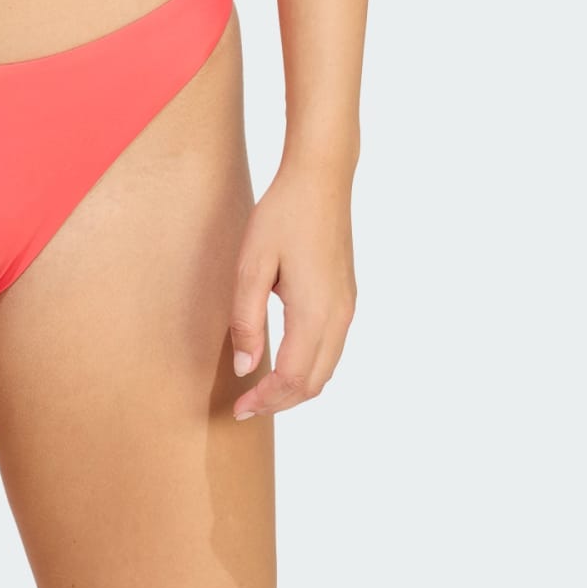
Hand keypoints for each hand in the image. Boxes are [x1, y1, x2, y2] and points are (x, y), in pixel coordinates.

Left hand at [225, 150, 357, 421]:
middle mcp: (338, 317)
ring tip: (262, 388)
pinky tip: (283, 358)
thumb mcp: (251, 263)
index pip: (294, 379)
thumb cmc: (282, 214)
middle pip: (314, 383)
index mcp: (315, 312)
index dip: (266, 401)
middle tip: (246, 406)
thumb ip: (246, 319)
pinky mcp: (346, 296)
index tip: (239, 409)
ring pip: (327, 368)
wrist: (321, 178)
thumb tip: (245, 368)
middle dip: (281, 401)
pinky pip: (331, 348)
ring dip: (296, 386)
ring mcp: (347, 307)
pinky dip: (309, 366)